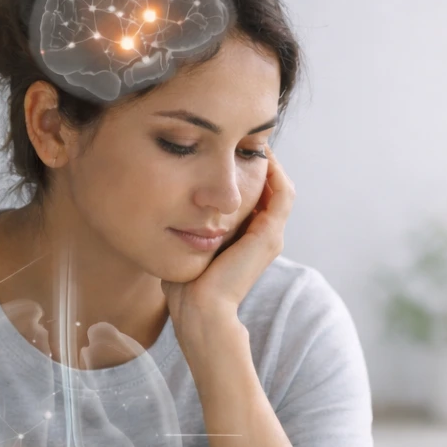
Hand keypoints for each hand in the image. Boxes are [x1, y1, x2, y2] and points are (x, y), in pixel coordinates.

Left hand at [162, 146, 295, 344]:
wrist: (198, 310)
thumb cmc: (186, 286)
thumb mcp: (186, 245)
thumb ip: (186, 228)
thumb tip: (163, 207)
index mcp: (248, 239)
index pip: (258, 197)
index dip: (248, 171)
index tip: (229, 148)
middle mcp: (265, 236)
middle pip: (273, 188)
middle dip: (260, 162)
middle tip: (245, 136)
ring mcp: (271, 236)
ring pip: (282, 187)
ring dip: (271, 162)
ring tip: (254, 139)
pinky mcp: (269, 236)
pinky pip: (283, 193)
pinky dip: (276, 171)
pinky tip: (259, 153)